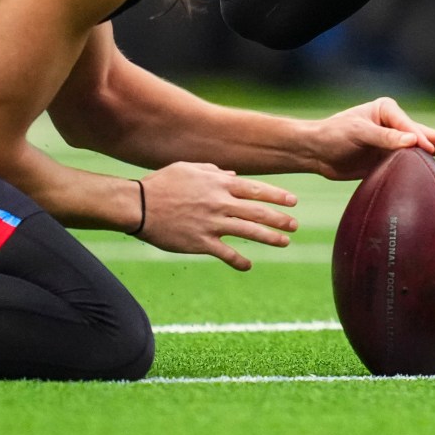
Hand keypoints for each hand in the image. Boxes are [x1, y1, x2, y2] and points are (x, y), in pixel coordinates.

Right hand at [136, 161, 297, 268]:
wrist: (139, 205)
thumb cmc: (162, 183)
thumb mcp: (189, 168)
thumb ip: (213, 171)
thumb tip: (232, 174)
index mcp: (219, 183)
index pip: (255, 189)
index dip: (276, 195)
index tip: (293, 201)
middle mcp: (220, 203)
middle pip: (257, 211)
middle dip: (279, 218)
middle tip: (295, 225)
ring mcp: (211, 223)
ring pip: (248, 231)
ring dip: (269, 237)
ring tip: (284, 242)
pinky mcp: (200, 242)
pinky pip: (225, 253)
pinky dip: (238, 260)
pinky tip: (248, 266)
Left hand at [306, 96, 434, 181]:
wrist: (316, 152)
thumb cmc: (333, 135)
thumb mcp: (357, 133)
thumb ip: (384, 138)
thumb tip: (412, 142)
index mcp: (387, 110)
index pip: (409, 126)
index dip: (420, 138)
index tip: (428, 150)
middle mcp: (394, 125)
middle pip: (423, 135)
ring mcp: (393, 143)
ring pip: (422, 149)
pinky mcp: (389, 159)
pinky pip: (411, 164)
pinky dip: (426, 166)